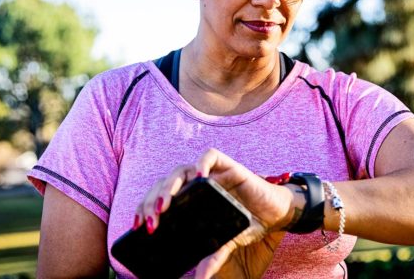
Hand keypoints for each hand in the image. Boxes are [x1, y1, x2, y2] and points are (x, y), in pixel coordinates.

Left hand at [133, 148, 296, 278]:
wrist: (275, 213)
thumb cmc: (247, 224)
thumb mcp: (226, 242)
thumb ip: (212, 257)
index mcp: (189, 200)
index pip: (159, 199)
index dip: (145, 209)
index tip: (138, 227)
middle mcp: (196, 184)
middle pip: (165, 184)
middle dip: (153, 202)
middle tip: (150, 223)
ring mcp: (211, 173)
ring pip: (180, 170)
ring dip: (169, 186)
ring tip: (165, 205)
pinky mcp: (228, 165)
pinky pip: (210, 156)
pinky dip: (201, 164)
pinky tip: (198, 177)